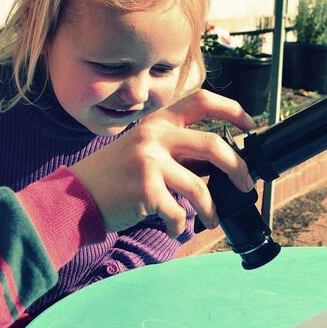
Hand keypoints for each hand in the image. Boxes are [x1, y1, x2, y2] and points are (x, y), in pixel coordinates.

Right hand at [70, 89, 254, 236]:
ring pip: (200, 187)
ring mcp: (150, 162)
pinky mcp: (146, 189)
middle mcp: (154, 136)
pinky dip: (179, 225)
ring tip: (211, 219)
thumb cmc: (112, 175)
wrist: (76, 195)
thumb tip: (217, 164)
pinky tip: (173, 227)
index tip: (250, 124)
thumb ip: (174, 148)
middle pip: (213, 144)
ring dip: (212, 209)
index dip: (232, 109)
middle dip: (237, 168)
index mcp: (157, 122)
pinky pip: (178, 212)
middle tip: (245, 184)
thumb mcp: (141, 148)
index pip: (201, 100)